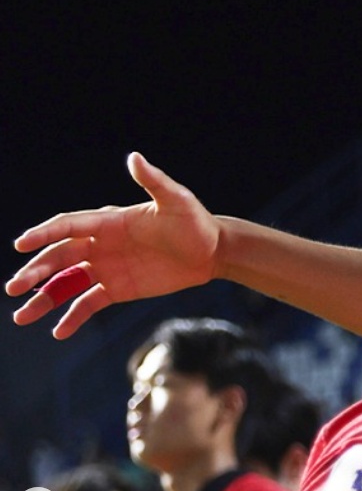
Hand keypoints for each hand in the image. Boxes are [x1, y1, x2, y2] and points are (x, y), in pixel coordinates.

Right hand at [8, 153, 219, 337]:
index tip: (22, 245)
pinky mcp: (117, 288)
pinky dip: (73, 317)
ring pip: (67, 284)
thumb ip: (153, 181)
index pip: (67, 227)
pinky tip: (57, 332)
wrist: (212, 251)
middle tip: (14, 287)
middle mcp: (99, 244)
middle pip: (59, 258)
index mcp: (107, 221)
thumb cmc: (194, 221)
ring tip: (20, 317)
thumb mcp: (175, 200)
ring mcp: (106, 267)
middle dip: (35, 272)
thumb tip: (134, 158)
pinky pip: (89, 303)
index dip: (44, 235)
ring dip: (44, 299)